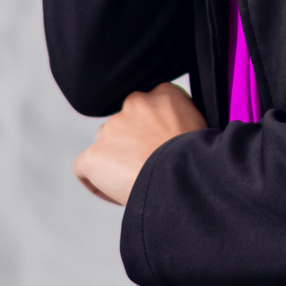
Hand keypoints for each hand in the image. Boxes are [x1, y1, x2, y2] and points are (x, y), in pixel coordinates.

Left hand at [73, 83, 207, 205]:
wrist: (184, 178)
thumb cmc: (200, 159)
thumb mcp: (201, 125)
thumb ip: (178, 118)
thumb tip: (168, 131)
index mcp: (163, 93)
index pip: (148, 108)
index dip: (152, 132)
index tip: (162, 150)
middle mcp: (134, 103)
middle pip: (124, 126)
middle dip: (132, 146)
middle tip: (150, 169)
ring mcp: (111, 128)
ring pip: (106, 146)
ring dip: (117, 163)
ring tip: (139, 183)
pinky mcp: (94, 155)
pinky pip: (84, 168)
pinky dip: (96, 182)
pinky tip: (117, 193)